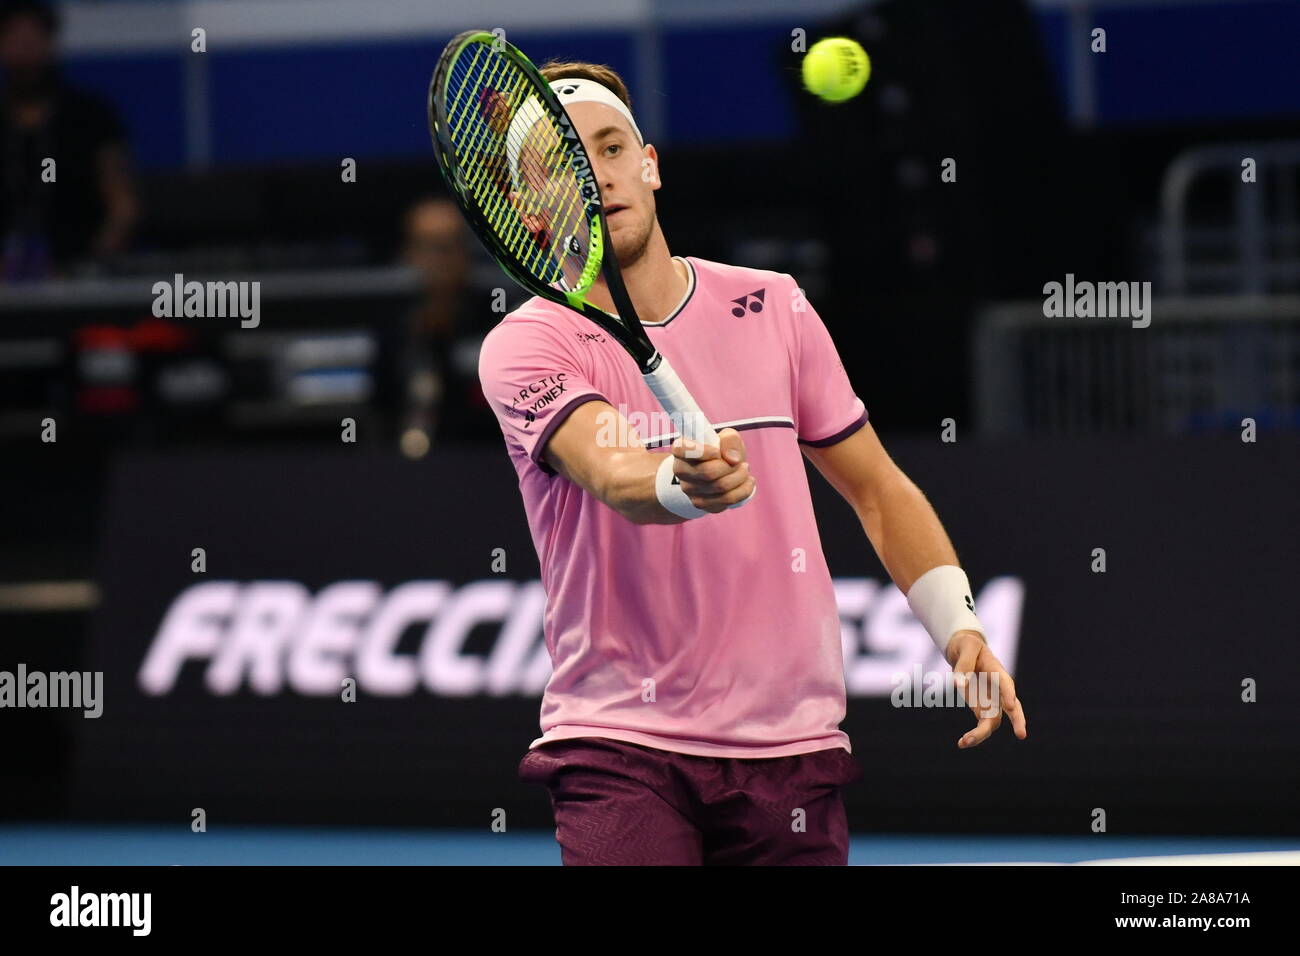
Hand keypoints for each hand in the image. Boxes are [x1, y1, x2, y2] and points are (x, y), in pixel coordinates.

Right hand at [671, 428, 755, 512]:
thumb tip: (733, 459)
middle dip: (732, 466)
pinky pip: (728, 499)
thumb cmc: (720, 451)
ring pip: (721, 487)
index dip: (703, 451)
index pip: (683, 449)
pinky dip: (744, 489)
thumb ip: (729, 440)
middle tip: (739, 462)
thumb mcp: (725, 438)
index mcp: (681, 450)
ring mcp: (690, 490)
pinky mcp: (702, 504)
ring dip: (740, 477)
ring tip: (745, 469)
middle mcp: (681, 470)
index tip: (717, 451)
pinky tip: (747, 481)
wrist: (716, 471)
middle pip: (709, 472)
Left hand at [945, 630, 1027, 749]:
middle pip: (1013, 708)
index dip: (1009, 694)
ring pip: (994, 722)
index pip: (1006, 684)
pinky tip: (961, 743)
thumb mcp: (965, 647)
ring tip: (964, 742)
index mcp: (997, 671)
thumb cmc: (968, 646)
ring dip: (981, 734)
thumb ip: (963, 665)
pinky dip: (974, 736)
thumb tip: (958, 685)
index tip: (1011, 705)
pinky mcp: (982, 709)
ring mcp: (992, 702)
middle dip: (1017, 721)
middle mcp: (999, 690)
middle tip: (1021, 735)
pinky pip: (981, 726)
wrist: (965, 652)